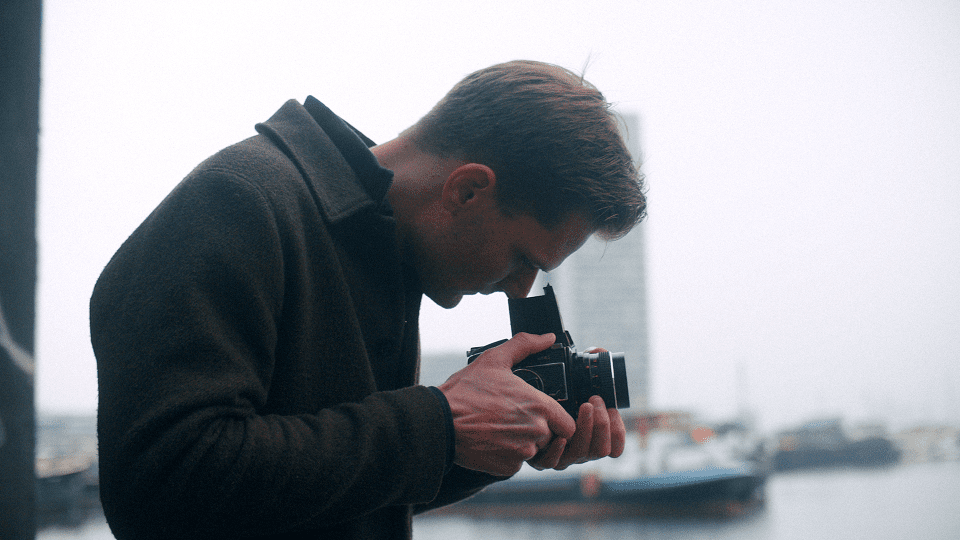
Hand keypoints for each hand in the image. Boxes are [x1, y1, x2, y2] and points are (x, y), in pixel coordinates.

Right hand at [437, 333, 576, 475]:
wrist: (440, 422)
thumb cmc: (466, 391)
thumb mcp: (494, 359)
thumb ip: (525, 345)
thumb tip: (547, 338)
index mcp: (539, 406)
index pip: (569, 424)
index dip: (560, 420)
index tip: (546, 415)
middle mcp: (536, 432)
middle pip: (552, 437)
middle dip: (539, 430)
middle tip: (517, 418)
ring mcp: (522, 453)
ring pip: (534, 451)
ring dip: (524, 443)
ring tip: (501, 427)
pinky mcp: (507, 467)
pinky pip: (517, 463)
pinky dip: (508, 455)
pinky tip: (492, 440)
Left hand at [527, 347, 626, 470]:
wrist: (511, 411)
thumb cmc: (547, 393)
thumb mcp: (569, 379)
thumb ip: (585, 363)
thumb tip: (599, 351)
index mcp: (590, 435)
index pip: (614, 446)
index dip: (618, 430)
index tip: (611, 407)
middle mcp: (579, 448)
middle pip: (601, 450)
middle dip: (603, 424)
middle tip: (593, 400)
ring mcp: (561, 456)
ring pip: (582, 455)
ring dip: (586, 430)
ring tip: (584, 406)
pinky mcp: (540, 460)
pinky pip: (554, 463)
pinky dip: (559, 450)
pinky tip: (560, 436)